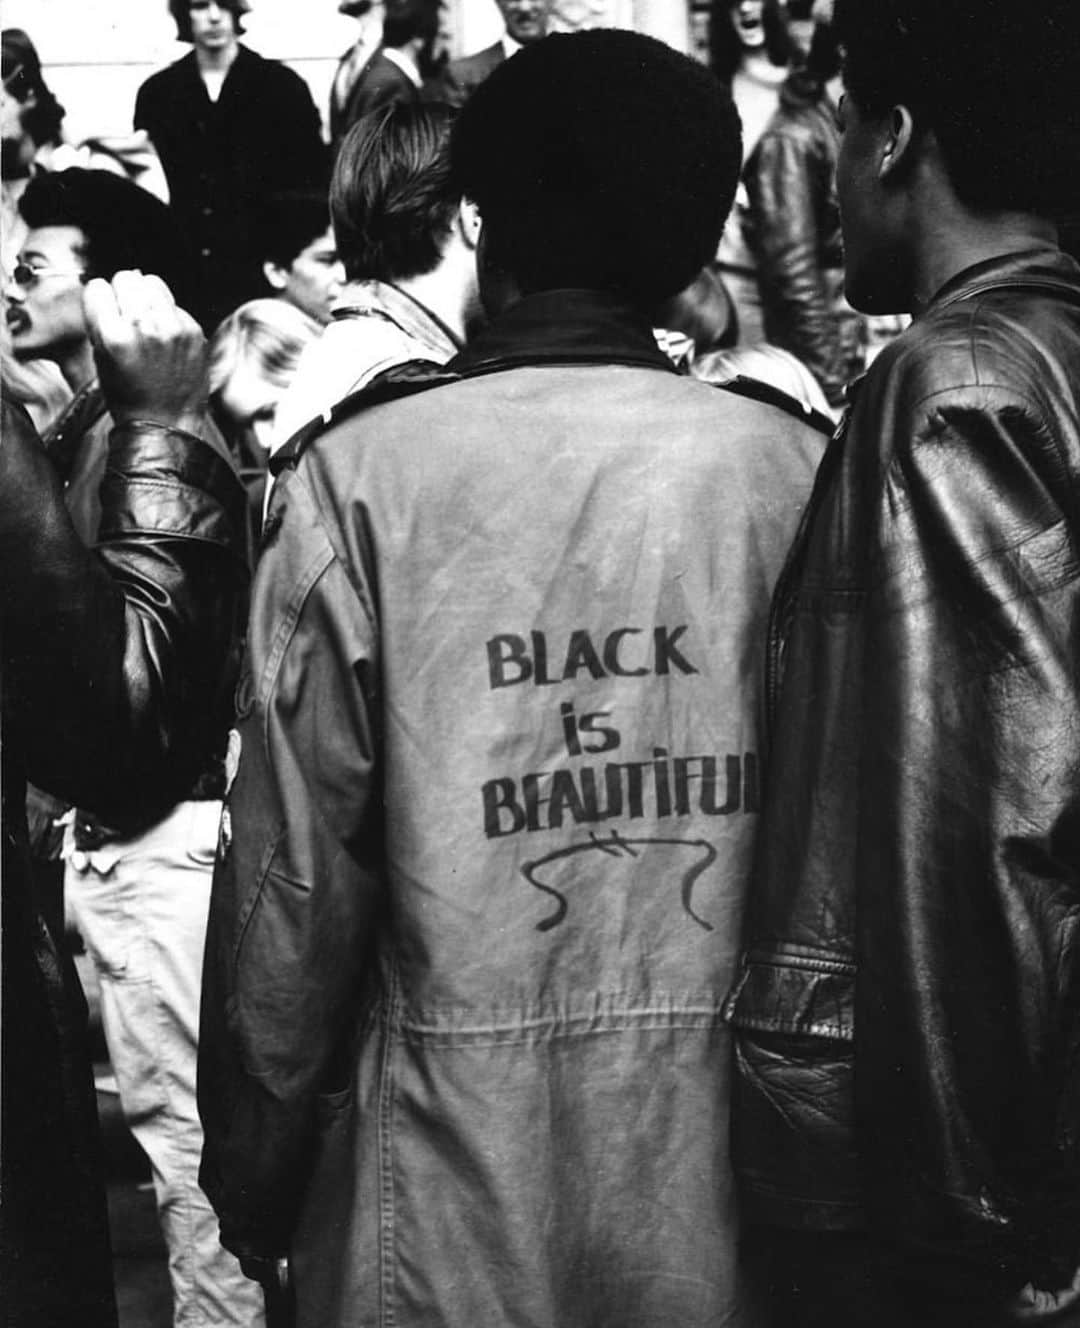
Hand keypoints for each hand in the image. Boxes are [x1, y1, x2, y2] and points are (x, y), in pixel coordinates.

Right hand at [84, 270, 208, 433]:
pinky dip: (167, 314)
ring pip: (152, 283)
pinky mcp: (193, 330)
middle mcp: (145, 326)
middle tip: (125, 314)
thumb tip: (107, 291)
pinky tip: (165, 337)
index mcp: (114, 335)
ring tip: (145, 321)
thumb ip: (101, 322)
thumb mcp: (101, 359)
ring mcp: (173, 327)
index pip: (98, 287)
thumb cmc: (130, 397)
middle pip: (126, 278)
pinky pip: (174, 304)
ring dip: (146, 297)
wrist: (167, 423)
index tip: (104, 310)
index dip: (99, 299)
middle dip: (122, 293)